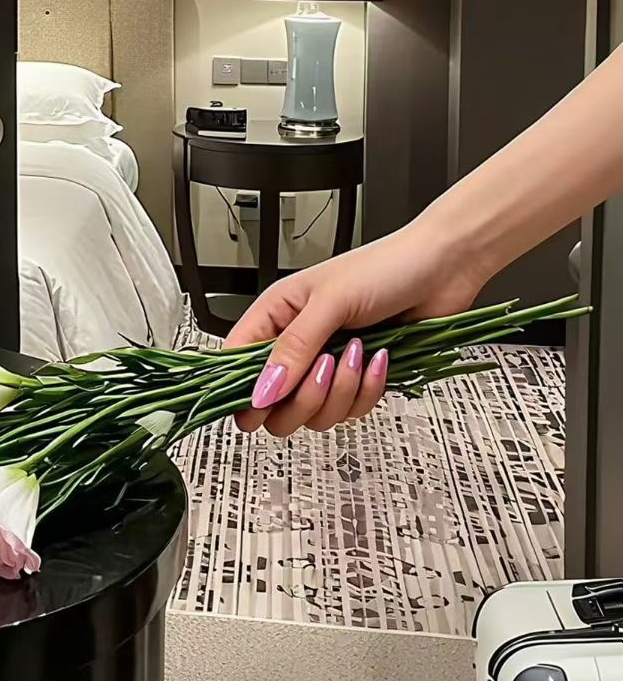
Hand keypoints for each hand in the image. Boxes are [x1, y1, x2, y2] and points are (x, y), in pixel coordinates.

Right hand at [223, 221, 485, 435]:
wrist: (444, 268)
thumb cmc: (385, 267)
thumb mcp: (331, 302)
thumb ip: (294, 348)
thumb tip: (261, 390)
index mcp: (277, 315)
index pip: (237, 362)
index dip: (243, 389)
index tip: (262, 402)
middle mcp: (298, 343)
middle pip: (273, 403)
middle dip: (303, 397)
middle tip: (326, 369)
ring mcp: (329, 364)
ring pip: (314, 413)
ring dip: (342, 392)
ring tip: (360, 354)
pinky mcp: (360, 380)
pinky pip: (351, 411)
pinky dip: (368, 392)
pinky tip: (380, 359)